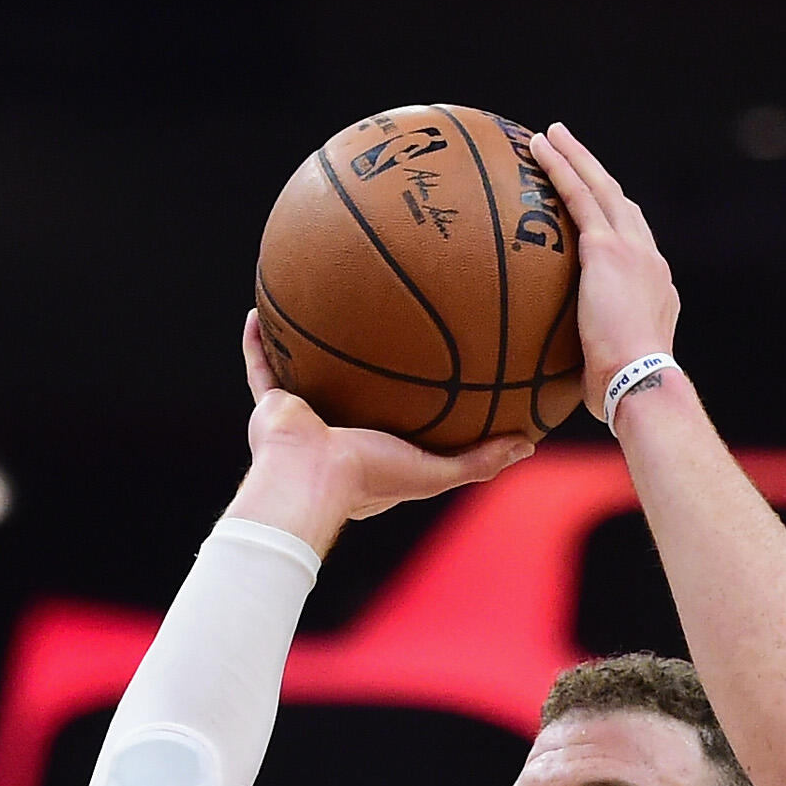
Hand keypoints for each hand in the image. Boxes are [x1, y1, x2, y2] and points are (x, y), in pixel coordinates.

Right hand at [227, 312, 534, 552]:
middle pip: (347, 389)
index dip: (404, 399)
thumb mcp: (435, 471)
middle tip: (378, 324)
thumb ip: (479, 460)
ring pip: (303, 373)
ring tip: (318, 305)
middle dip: (358, 362)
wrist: (309, 480)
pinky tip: (262, 307)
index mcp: (365, 453)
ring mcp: (301, 418)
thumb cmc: (368, 479)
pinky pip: (261, 365)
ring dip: (306, 345)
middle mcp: (332, 432)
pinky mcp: (271, 407)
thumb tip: (527, 444)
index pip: (389, 422)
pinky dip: (258, 340)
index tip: (427, 368)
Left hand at [532, 125, 680, 404]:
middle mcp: (648, 259)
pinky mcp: (607, 249)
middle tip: (571, 150)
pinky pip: (578, 197)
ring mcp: (632, 249)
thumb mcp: (607, 372)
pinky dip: (560, 168)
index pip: (632, 243)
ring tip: (550, 134)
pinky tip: (538, 147)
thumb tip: (557, 385)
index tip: (596, 207)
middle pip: (619, 203)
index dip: (614, 219)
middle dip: (595, 174)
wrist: (641, 383)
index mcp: (653, 287)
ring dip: (575, 157)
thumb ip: (590, 361)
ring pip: (599, 188)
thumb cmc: (622, 395)